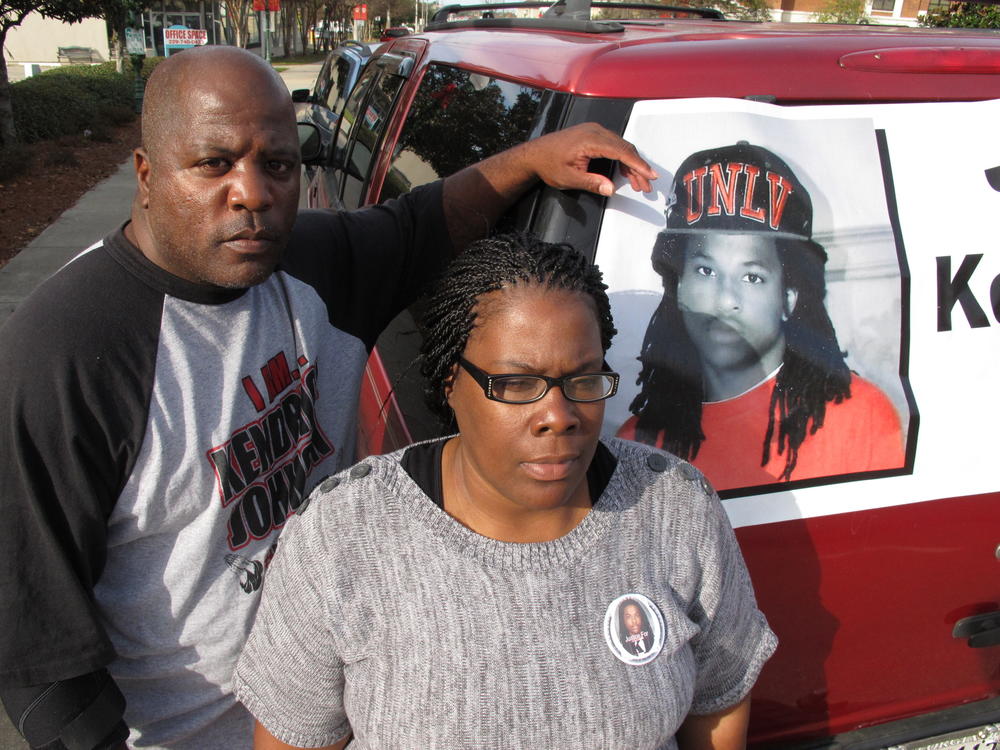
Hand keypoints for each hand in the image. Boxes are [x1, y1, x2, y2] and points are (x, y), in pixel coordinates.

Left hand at [525, 122, 656, 195]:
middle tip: (646, 186)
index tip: (650, 175)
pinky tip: (626, 173)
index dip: (638, 164)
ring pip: (621, 146)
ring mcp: (595, 130)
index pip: (621, 151)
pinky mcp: (593, 134)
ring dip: (631, 164)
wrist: (535, 154)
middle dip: (638, 168)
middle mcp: (595, 131)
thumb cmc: (549, 165)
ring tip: (638, 183)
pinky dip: (622, 158)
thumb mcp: (569, 179)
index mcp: (590, 140)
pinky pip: (614, 144)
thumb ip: (592, 183)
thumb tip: (611, 189)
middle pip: (625, 148)